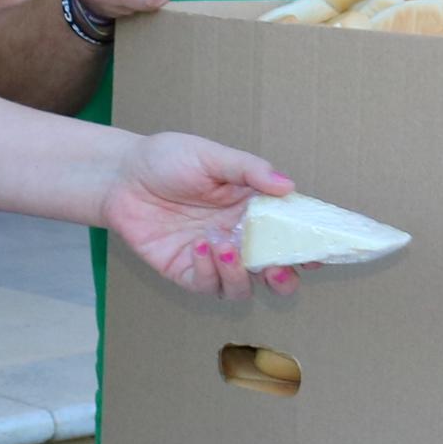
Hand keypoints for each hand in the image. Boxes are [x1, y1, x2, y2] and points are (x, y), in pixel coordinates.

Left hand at [100, 130, 291, 295]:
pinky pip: (207, 286)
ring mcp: (214, 259)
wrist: (120, 176)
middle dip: (284, 279)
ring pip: (242, 287)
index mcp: (254, 210)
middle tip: (279, 269)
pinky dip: (208, 270)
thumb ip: (249, 170)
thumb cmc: (167, 159)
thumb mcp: (211, 155)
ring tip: (225, 246)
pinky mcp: (186, 271)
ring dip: (239, 274)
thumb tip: (288, 186)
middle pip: (275, 273)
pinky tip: (198, 246)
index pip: (291, 233)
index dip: (310, 246)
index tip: (322, 252)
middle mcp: (239, 238)